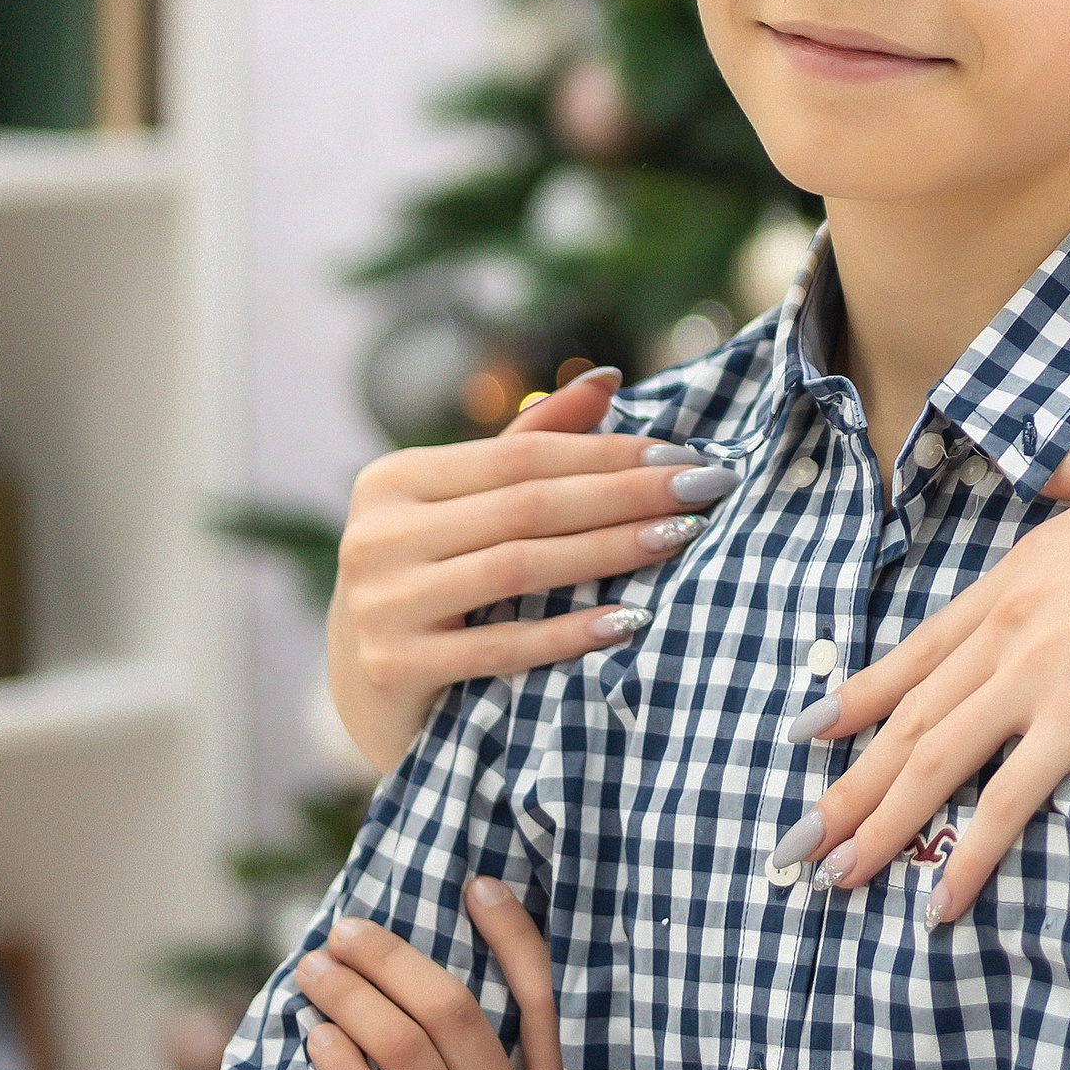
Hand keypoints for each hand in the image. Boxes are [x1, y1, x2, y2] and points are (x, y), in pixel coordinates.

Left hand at [293, 878, 590, 1069]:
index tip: (476, 886)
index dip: (512, 936)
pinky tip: (317, 1041)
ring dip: (353, 1001)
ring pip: (407, 1054)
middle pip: (452, 1012)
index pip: (540, 998)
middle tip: (346, 931)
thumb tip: (456, 1006)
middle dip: (392, 961)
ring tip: (316, 973)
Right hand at [326, 367, 741, 771]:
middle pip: (526, 505)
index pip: (522, 454)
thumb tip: (607, 380)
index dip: (608, 452)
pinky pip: (500, 647)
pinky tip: (631, 621)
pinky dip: (568, 633)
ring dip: (609, 551)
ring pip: (517, 566)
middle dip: (626, 494)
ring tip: (681, 539)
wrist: (364, 689)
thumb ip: (528, 445)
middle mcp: (378, 534)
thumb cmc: (433, 579)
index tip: (686, 454)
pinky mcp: (395, 668)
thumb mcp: (463, 508)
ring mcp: (382, 603)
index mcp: (395, 480)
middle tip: (706, 489)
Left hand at [792, 442, 1069, 923]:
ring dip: (881, 822)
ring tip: (839, 874)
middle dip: (849, 782)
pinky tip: (938, 900)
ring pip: (935, 759)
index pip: (923, 646)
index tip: (815, 730)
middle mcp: (1009, 625)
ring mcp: (1037, 673)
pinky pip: (1007, 800)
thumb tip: (1046, 459)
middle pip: (910, 714)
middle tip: (802, 837)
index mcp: (1019, 569)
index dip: (864, 693)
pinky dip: (967, 853)